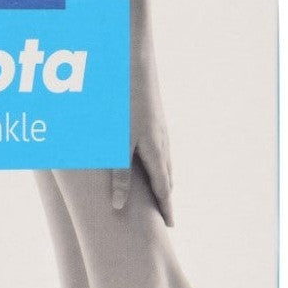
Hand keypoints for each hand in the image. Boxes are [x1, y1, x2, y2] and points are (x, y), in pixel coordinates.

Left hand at [113, 64, 172, 224]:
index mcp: (154, 151)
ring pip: (164, 162)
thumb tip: (118, 205)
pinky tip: (154, 160)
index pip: (162, 188)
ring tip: (162, 195)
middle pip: (166, 177)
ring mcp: (159, 129)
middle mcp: (161, 142)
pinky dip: (159, 163)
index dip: (165, 208)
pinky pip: (159, 148)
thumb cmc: (121, 103)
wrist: (134, 62)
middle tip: (167, 217)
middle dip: (166, 197)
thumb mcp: (117, 144)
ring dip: (163, 180)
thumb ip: (118, 175)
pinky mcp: (154, 118)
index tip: (169, 226)